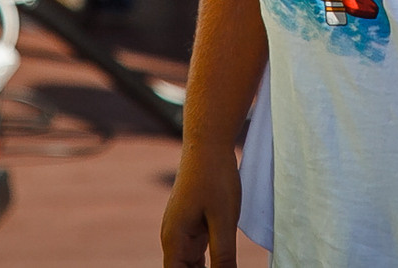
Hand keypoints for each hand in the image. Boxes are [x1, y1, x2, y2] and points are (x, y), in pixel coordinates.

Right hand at [160, 144, 241, 267]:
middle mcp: (173, 238)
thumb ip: (224, 256)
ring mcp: (182, 232)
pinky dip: (208, 266)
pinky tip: (223, 266)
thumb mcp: (224, 220)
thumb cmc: (215, 177)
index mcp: (175, 240)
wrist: (208, 143)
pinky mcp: (193, 225)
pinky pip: (197, 255)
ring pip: (190, 267)